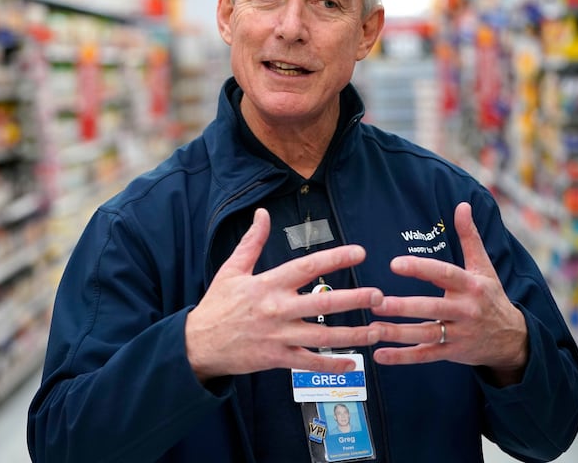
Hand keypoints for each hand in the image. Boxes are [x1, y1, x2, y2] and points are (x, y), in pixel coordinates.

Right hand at [186, 208, 383, 381]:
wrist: (198, 343)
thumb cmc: (217, 305)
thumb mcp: (231, 269)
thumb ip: (252, 242)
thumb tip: (262, 213)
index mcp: (268, 284)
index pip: (307, 267)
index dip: (335, 258)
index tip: (359, 252)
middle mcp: (276, 309)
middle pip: (323, 303)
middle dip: (355, 299)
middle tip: (379, 295)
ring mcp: (278, 336)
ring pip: (323, 336)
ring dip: (353, 334)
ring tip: (377, 330)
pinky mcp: (276, 358)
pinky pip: (309, 363)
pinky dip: (331, 364)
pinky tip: (352, 363)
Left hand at [369, 202, 527, 385]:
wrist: (512, 338)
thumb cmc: (490, 297)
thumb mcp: (484, 267)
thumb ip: (469, 237)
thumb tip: (462, 205)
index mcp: (471, 286)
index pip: (444, 274)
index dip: (420, 268)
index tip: (395, 263)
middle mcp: (466, 311)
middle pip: (432, 308)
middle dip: (404, 306)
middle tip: (377, 301)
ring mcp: (459, 334)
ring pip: (426, 334)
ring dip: (398, 333)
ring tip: (372, 328)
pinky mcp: (452, 353)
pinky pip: (425, 356)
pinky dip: (402, 357)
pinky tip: (380, 354)